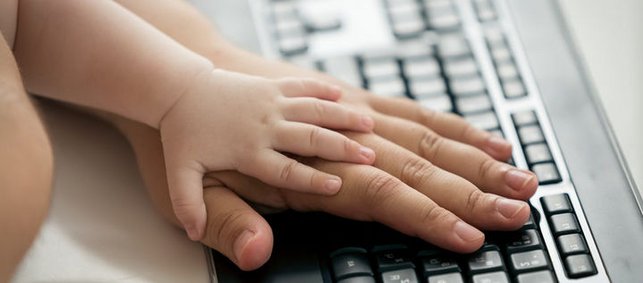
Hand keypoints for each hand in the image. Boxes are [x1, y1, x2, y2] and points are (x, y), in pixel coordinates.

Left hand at [111, 91, 536, 270]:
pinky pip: (415, 112)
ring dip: (477, 159)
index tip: (471, 237)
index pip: (382, 194)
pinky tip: (486, 139)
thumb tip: (257, 254)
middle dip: (472, 192)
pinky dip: (456, 127)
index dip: (428, 217)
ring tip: (521, 176)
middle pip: (419, 165)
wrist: (197, 81)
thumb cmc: (199, 141)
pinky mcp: (357, 102)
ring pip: (428, 137)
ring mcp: (353, 114)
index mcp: (308, 166)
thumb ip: (230, 224)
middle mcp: (341, 136)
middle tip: (518, 212)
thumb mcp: (193, 190)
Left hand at [159, 69, 375, 239]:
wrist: (179, 89)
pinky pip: (301, 86)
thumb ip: (189, 205)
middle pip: (309, 138)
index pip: (285, 170)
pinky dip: (322, 89)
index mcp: (247, 150)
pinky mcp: (271, 86)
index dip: (312, 180)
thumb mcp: (179, 174)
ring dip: (342, 117)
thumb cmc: (182, 132)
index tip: (337, 186)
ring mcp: (270, 102)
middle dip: (341, 148)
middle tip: (369, 157)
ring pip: (313, 109)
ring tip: (368, 125)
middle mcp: (264, 125)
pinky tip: (342, 93)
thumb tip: (196, 234)